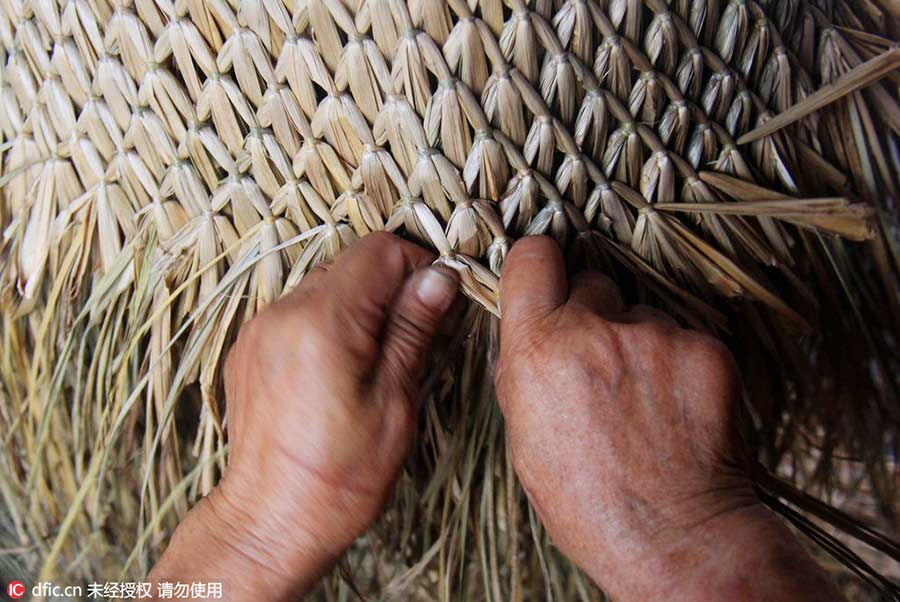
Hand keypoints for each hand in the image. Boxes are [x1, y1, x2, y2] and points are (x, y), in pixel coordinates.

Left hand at [148, 232, 458, 599]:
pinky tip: (339, 370)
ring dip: (358, 306)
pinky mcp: (248, 349)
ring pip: (324, 285)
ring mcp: (259, 329)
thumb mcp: (394, 401)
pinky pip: (297, 312)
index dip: (417, 267)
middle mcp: (282, 313)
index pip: (379, 250)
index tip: (436, 302)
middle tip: (413, 335)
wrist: (269, 522)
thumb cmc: (339, 477)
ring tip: (375, 359)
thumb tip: (439, 278)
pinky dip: (326, 324)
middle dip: (389, 287)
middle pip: (350, 263)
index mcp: (323, 321)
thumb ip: (412, 329)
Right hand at [495, 236, 843, 601]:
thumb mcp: (524, 435)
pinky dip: (679, 364)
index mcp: (538, 350)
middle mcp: (595, 331)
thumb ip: (526, 366)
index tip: (548, 278)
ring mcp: (656, 336)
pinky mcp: (705, 349)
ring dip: (639, 344)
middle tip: (601, 364)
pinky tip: (676, 409)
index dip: (539, 265)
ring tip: (644, 402)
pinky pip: (684, 337)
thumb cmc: (587, 499)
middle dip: (593, 314)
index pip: (533, 256)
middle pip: (593, 282)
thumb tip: (532, 329)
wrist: (673, 538)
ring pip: (643, 314)